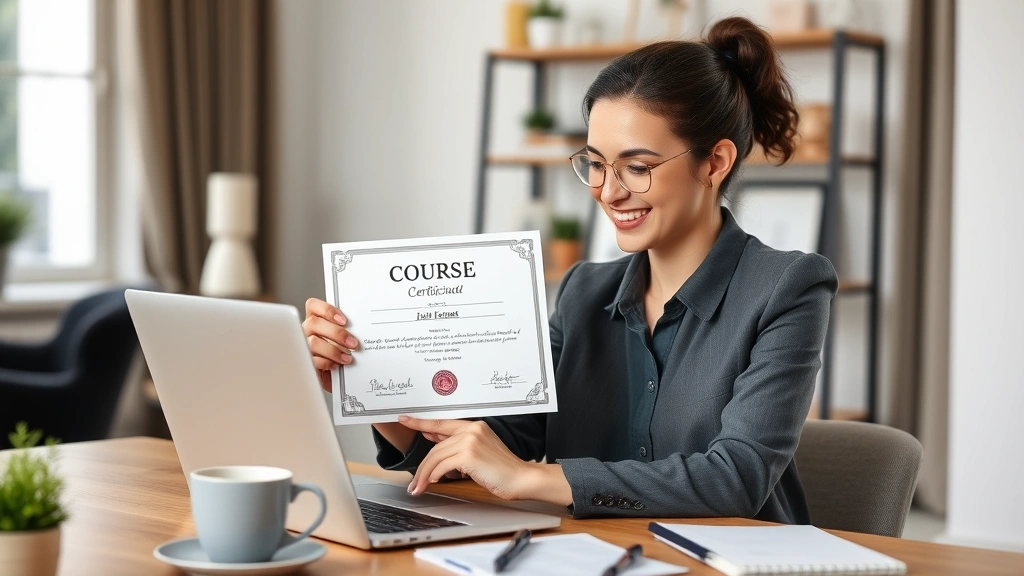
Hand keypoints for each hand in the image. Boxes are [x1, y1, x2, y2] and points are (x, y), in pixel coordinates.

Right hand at [302, 298, 358, 391]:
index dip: (327, 310)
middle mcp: (308, 330)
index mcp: (317, 318)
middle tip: (353, 343)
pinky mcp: (307, 362)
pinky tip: (337, 365)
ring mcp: (306, 345)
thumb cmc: (343, 349)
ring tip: (348, 357)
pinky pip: (313, 360)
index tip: (344, 321)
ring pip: (313, 342)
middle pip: (314, 323)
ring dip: (333, 350)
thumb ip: (348, 328)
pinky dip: (327, 362)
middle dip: (336, 333)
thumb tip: (361, 326)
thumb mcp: (346, 336)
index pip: (313, 305)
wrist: (339, 374)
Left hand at [400, 416, 570, 504]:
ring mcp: (470, 440)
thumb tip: (438, 450)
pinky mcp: (469, 454)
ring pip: (436, 456)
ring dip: (424, 475)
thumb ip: (460, 448)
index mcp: (475, 427)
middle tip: (414, 481)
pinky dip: (434, 476)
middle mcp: (472, 430)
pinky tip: (433, 483)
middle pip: (436, 446)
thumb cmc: (504, 471)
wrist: (522, 479)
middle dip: (422, 466)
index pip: (442, 423)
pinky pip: (442, 466)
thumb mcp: (480, 454)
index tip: (405, 419)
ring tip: (419, 487)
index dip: (421, 422)